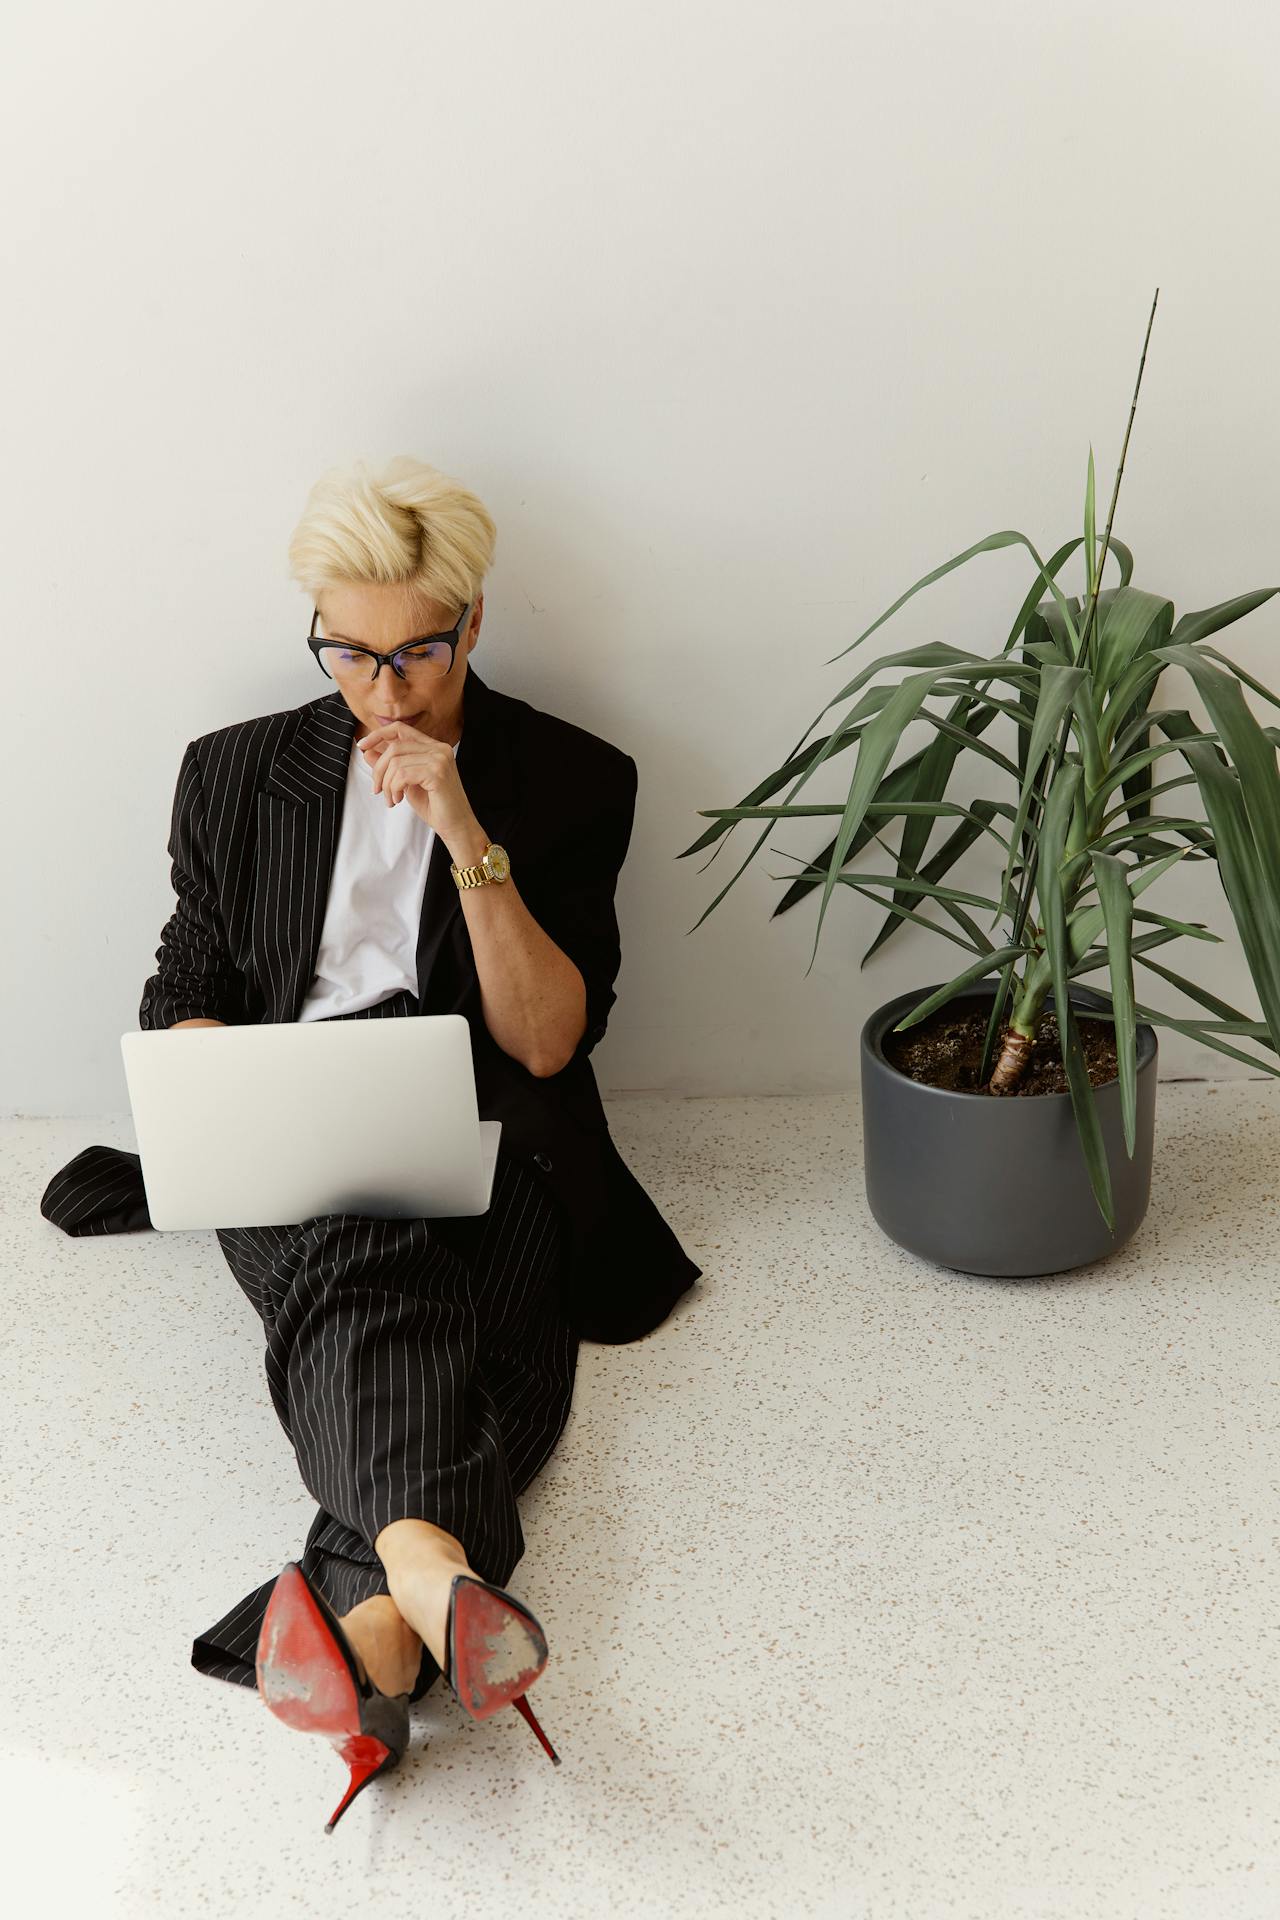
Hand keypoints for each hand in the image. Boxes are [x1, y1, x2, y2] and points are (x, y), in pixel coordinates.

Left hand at [359, 721, 477, 842]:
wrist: (456, 826)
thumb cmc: (434, 806)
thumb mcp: (406, 782)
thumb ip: (390, 766)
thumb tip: (368, 751)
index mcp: (433, 747)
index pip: (400, 729)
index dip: (378, 735)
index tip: (362, 746)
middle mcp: (439, 748)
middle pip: (394, 747)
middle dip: (379, 770)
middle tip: (378, 790)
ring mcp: (440, 759)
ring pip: (396, 762)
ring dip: (387, 784)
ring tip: (391, 799)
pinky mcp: (437, 773)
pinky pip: (402, 774)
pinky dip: (394, 788)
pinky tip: (398, 800)